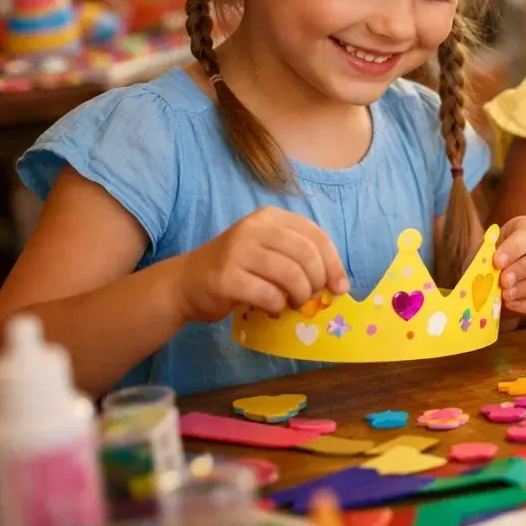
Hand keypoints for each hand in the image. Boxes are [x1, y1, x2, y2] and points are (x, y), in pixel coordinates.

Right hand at [173, 208, 347, 322]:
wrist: (186, 282)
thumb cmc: (237, 268)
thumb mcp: (268, 251)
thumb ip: (298, 257)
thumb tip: (338, 283)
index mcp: (269, 217)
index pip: (315, 235)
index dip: (333, 263)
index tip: (339, 286)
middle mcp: (253, 228)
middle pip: (306, 253)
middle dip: (317, 280)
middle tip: (311, 297)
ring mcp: (237, 251)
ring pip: (291, 274)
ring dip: (299, 295)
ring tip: (294, 303)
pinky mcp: (226, 277)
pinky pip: (269, 294)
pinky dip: (278, 306)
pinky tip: (272, 308)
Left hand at [492, 216, 525, 316]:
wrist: (494, 276)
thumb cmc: (490, 259)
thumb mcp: (484, 252)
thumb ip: (485, 258)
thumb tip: (486, 271)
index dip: (514, 248)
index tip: (497, 261)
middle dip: (525, 270)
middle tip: (504, 281)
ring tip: (506, 295)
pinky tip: (512, 304)